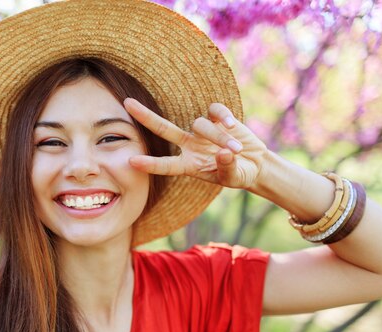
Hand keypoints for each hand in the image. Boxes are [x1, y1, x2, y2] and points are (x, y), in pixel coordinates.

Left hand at [124, 98, 268, 188]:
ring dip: (218, 136)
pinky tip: (232, 126)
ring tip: (236, 150)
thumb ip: (227, 168)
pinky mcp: (219, 119)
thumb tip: (223, 153)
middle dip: (145, 117)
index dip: (150, 164)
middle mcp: (190, 145)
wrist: (255, 164)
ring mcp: (202, 131)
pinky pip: (215, 111)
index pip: (166, 165)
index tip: (131, 161)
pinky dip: (223, 117)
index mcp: (189, 164)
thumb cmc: (239, 174)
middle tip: (126, 103)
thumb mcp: (234, 177)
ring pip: (200, 124)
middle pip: (163, 129)